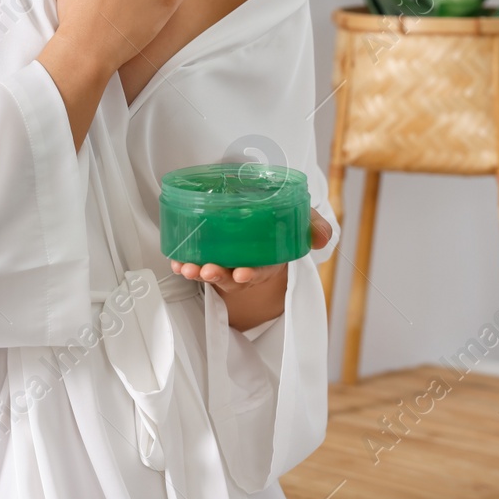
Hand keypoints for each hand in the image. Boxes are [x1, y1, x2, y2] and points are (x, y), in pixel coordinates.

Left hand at [169, 208, 333, 330]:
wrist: (267, 223)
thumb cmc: (283, 225)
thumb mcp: (303, 223)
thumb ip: (314, 228)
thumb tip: (323, 237)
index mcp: (268, 260)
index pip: (260, 270)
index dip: (251, 274)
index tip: (242, 274)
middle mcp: (245, 265)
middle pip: (230, 275)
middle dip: (218, 275)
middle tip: (207, 271)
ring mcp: (227, 262)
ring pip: (211, 271)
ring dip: (197, 271)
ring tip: (186, 268)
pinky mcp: (212, 254)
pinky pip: (198, 261)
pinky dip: (185, 263)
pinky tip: (176, 261)